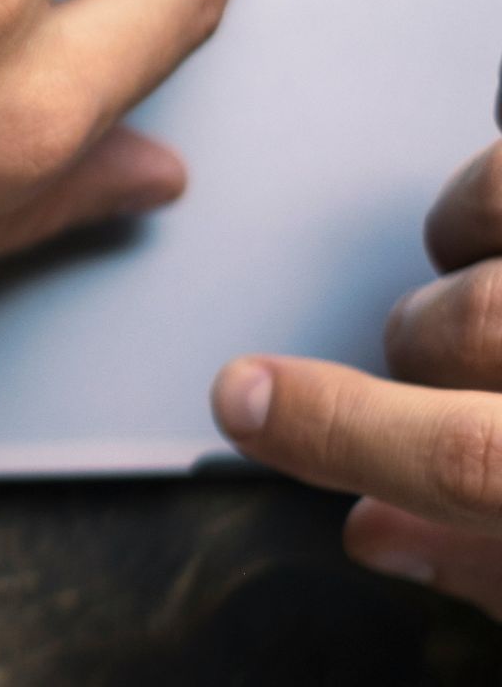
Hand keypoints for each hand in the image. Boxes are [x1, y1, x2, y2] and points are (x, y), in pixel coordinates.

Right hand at [213, 134, 501, 617]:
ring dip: (474, 227)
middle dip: (420, 341)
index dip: (333, 431)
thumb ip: (497, 562)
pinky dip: (500, 155)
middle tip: (439, 364)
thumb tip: (376, 528)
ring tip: (491, 257)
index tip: (242, 399)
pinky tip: (499, 194)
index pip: (459, 459)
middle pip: (458, 326)